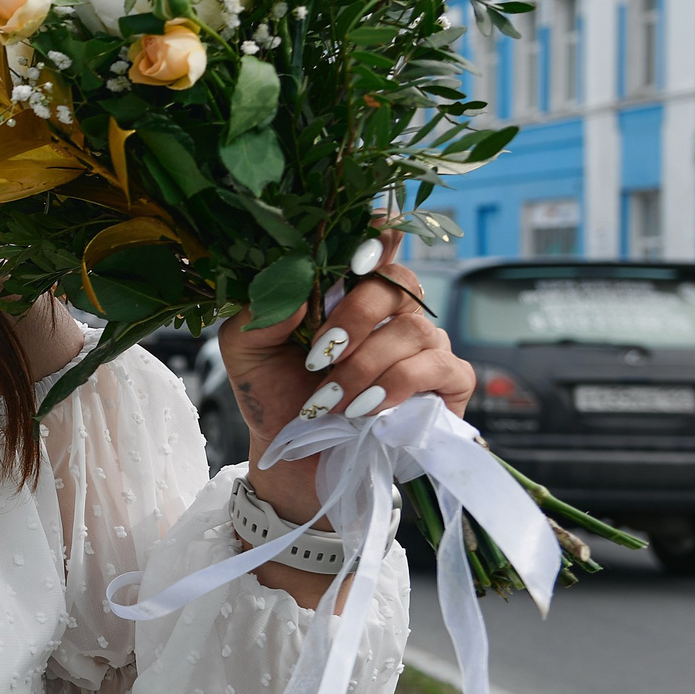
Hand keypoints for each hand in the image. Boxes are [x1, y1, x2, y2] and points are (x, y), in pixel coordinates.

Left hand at [218, 234, 474, 523]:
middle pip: (395, 284)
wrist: (296, 457)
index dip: (375, 236)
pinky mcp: (449, 381)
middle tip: (318, 358)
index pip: (377, 243)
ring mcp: (426, 343)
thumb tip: (299, 291)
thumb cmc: (275, 394)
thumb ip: (260, 313)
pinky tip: (366, 410)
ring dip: (363, 367)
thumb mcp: (246, 350)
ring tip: (330, 400)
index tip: (357, 251)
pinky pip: (440, 367)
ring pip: (411, 331)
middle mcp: (394, 309)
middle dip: (352, 320)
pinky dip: (397, 386)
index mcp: (350, 289)